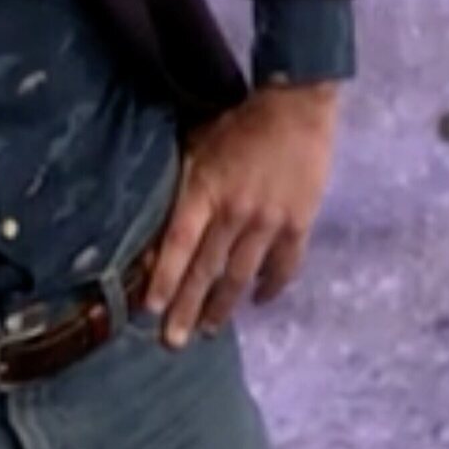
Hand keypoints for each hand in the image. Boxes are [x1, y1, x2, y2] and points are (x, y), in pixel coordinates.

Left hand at [144, 83, 338, 347]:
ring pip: (242, 275)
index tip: (149, 309)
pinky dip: (271, 287)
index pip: (179, 243)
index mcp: (204, 190)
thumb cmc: (236, 122)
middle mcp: (235, 212)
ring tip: (206, 329)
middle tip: (172, 342)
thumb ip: (179, 183)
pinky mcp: (299, 224)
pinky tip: (258, 301)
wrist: (296, 107)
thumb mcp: (195, 144)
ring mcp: (269, 222)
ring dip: (223, 306)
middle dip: (187, 307)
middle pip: (208, 269)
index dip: (163, 277)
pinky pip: (284, 266)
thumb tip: (153, 218)